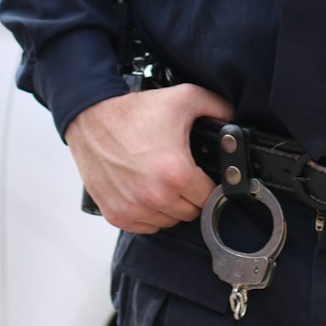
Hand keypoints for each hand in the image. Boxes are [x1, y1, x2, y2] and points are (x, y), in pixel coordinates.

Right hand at [65, 84, 234, 233]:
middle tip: (181, 173)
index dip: (210, 185)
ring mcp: (134, 210)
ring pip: (168, 222)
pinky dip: (149, 213)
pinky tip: (147, 191)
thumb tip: (234, 121)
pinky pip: (146, 226)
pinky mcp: (117, 215)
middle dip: (190, 195)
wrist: (92, 119)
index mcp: (176, 175)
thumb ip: (217, 108)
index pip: (210, 198)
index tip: (203, 176)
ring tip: (162, 180)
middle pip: (190, 212)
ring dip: (170, 206)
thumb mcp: (183, 98)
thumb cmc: (132, 113)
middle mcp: (155, 198)